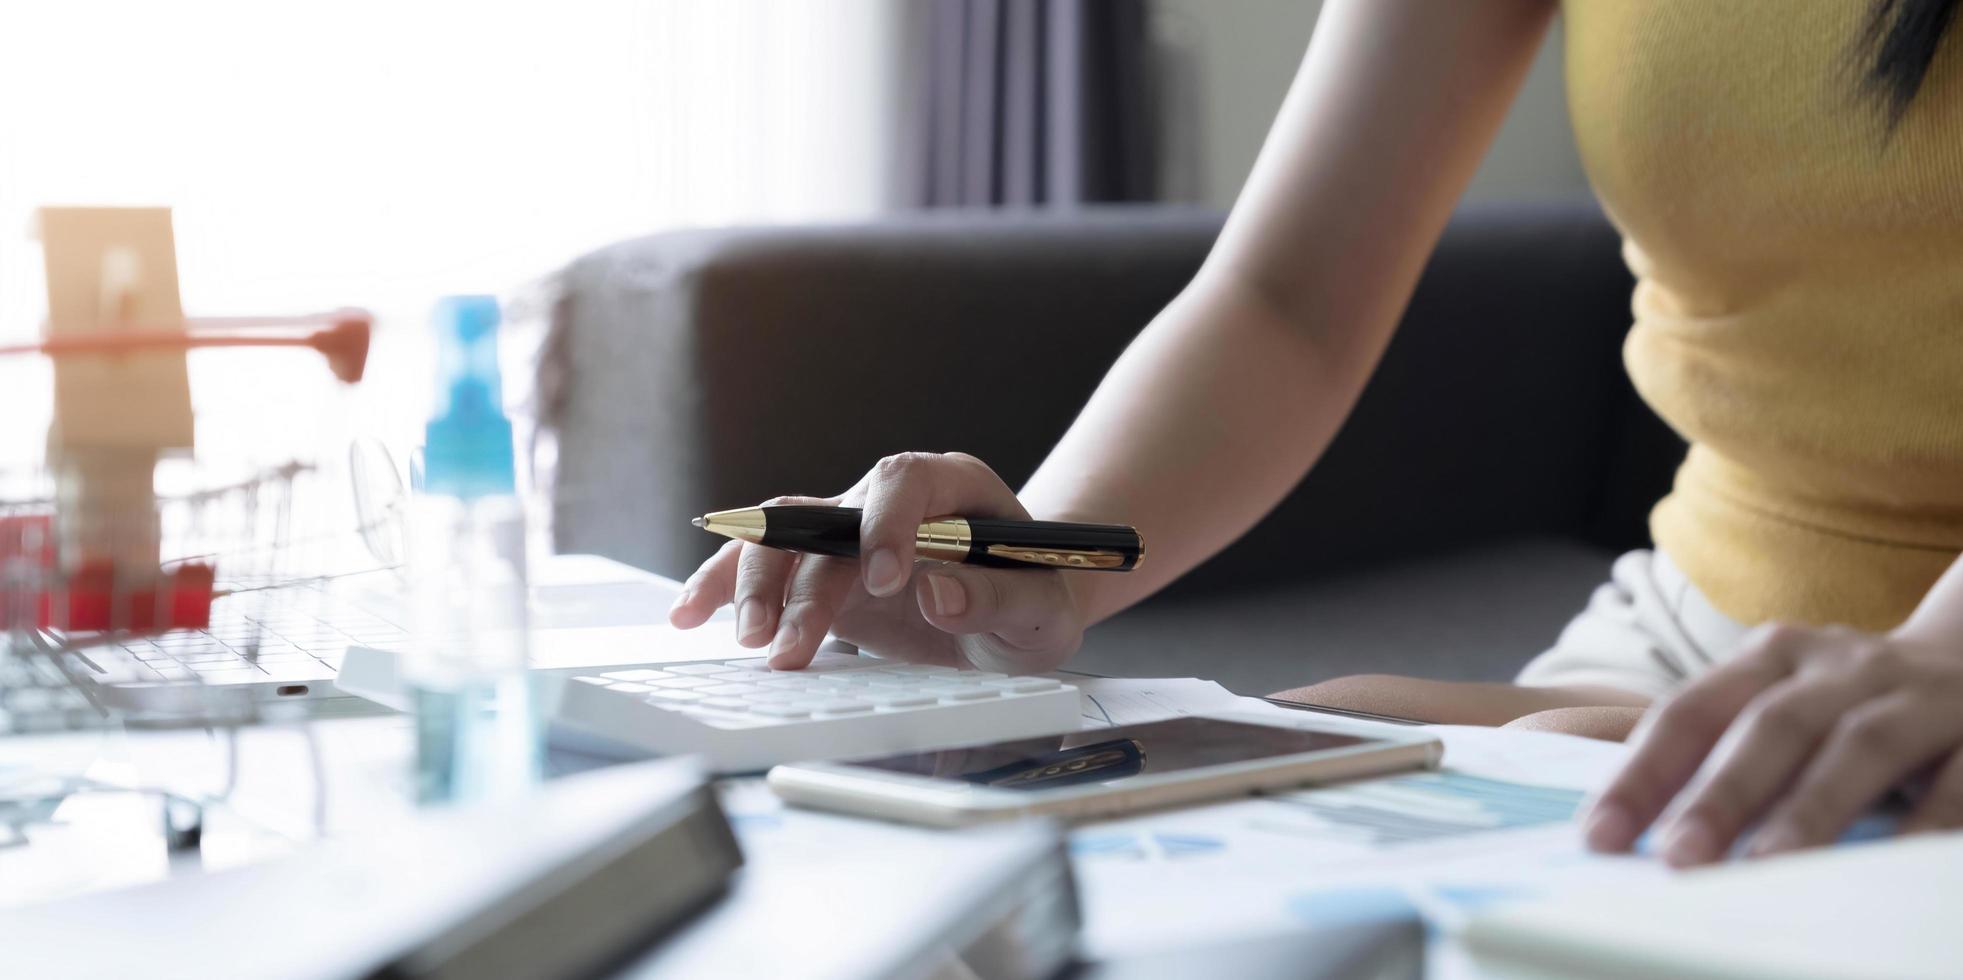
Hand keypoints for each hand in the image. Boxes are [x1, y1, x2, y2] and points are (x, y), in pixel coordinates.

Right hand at [665, 452, 1087, 672]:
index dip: (887, 524)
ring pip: (783, 535)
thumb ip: (997, 599)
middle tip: (792, 645)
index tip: (888, 582)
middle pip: (829, 516)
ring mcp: (848, 532)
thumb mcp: (1038, 611)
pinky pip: (764, 565)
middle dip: (806, 581)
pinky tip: (690, 613)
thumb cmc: (1034, 601)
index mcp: (953, 487)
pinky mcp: (820, 568)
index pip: (905, 482)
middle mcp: (889, 501)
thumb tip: (937, 589)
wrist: (1016, 614)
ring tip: (749, 642)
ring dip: (756, 585)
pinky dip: (723, 586)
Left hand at [1582, 622, 1962, 866]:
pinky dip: (1923, 820)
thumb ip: (1719, 743)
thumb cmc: (1853, 699)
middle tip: (1679, 857)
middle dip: (1721, 794)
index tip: (1600, 836)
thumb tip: (1625, 818)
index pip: (1690, 711)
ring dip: (1810, 809)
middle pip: (1771, 726)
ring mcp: (1916, 695)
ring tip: (1768, 866)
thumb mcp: (1784, 696)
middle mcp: (1840, 667)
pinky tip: (1892, 861)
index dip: (1643, 774)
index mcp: (1772, 656)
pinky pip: (1956, 779)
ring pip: (1857, 747)